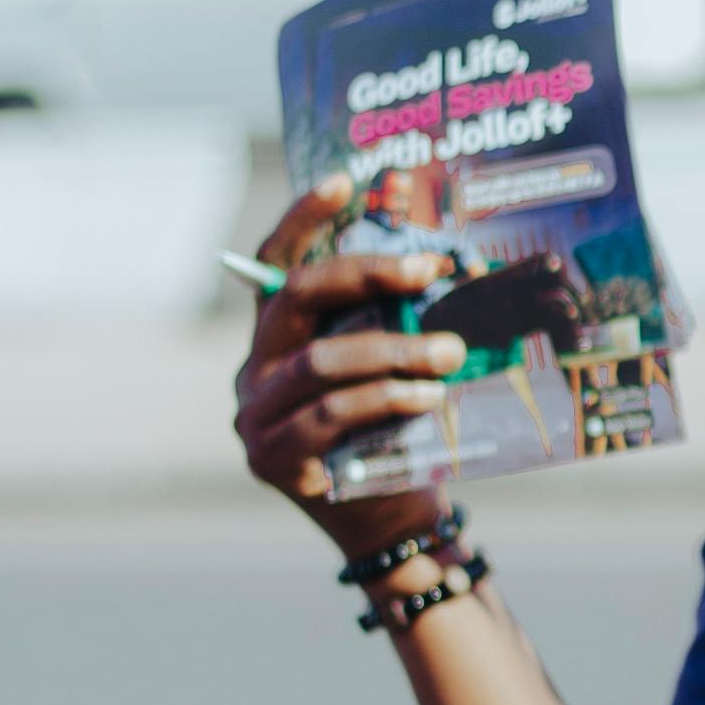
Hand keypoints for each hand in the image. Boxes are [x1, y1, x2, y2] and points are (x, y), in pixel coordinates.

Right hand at [231, 185, 465, 539]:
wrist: (389, 522)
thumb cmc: (396, 432)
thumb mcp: (393, 367)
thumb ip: (396, 322)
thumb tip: (448, 267)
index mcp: (279, 337)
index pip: (278, 264)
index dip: (304, 218)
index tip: (343, 181)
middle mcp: (255, 368)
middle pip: (294, 298)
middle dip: (365, 276)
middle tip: (430, 271)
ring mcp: (256, 415)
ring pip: (321, 362)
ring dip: (393, 351)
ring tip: (449, 352)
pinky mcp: (273, 460)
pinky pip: (330, 417)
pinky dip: (385, 400)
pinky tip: (429, 398)